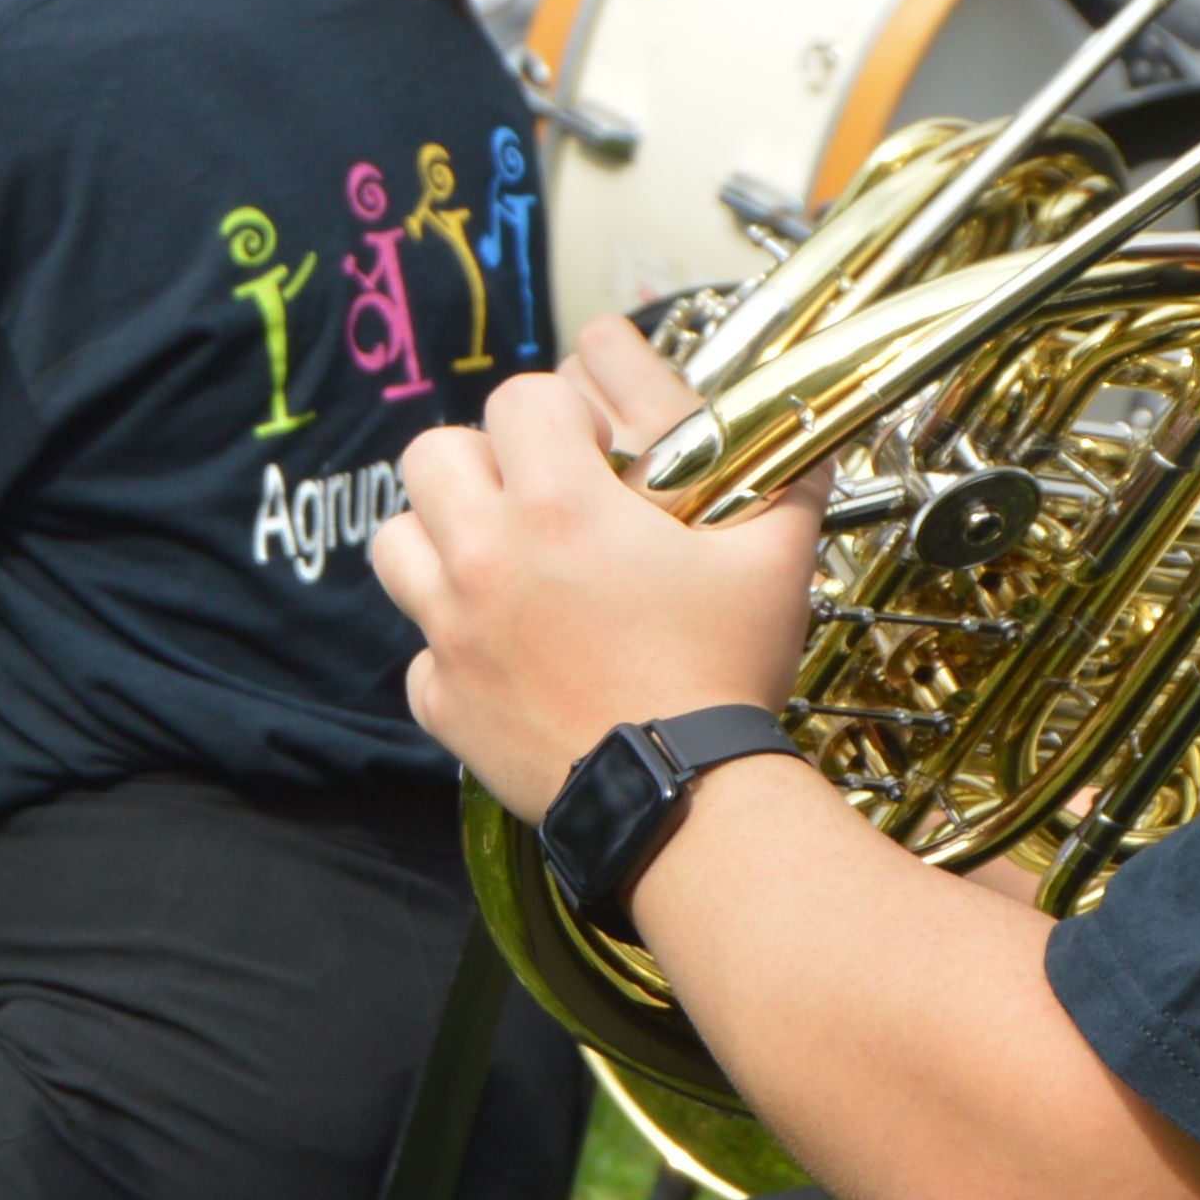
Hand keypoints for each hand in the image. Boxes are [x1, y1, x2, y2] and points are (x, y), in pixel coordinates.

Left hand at [372, 340, 818, 822]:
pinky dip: (453, 649)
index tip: (597, 453)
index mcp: (559, 503)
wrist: (684, 801)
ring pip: (397, 543)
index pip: (518, 398)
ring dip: (441, 540)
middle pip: (431, 454)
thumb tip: (803, 439)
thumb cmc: (727, 672)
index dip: (561, 412)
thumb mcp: (775, 561)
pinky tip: (509, 661)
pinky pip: (420, 650)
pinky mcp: (442, 701)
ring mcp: (452, 632)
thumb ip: (785, 481)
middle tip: (535, 497)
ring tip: (501, 566)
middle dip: (482, 460)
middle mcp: (485, 555)